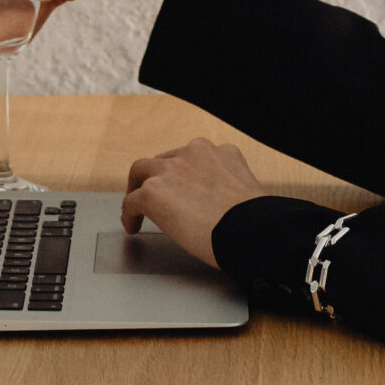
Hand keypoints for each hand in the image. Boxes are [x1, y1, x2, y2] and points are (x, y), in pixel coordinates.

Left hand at [121, 138, 268, 268]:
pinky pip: (132, 201)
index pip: (193, 157)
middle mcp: (195, 152)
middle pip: (165, 159)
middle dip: (158, 176)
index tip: (183, 187)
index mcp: (221, 152)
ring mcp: (172, 169)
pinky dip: (129, 214)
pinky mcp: (154, 192)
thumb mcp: (248, 191)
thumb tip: (226, 207)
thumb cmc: (256, 222)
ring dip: (138, 188)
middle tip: (156, 194)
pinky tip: (132, 226)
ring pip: (141, 171)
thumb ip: (230, 189)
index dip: (184, 174)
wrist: (249, 231)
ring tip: (136, 206)